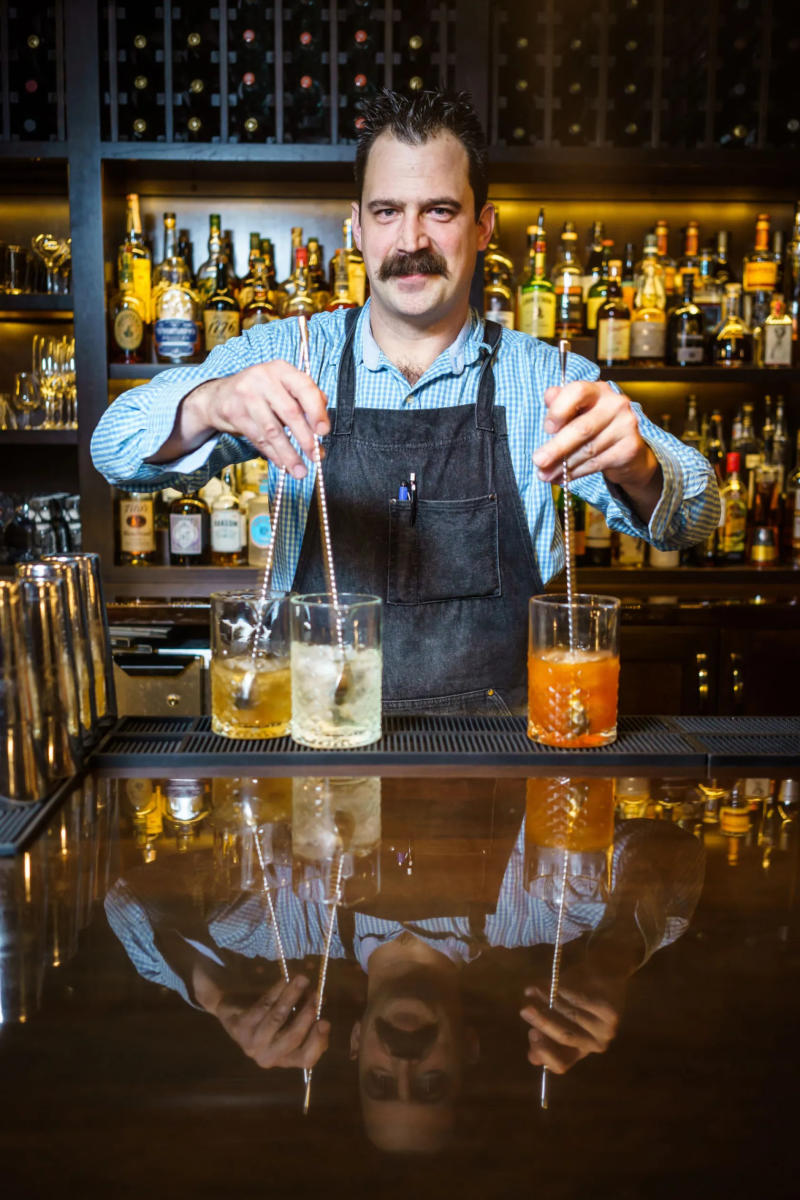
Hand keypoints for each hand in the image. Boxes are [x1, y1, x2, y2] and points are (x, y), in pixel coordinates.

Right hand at [177, 360, 330, 477]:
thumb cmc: (260, 392)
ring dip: (289, 454)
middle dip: (305, 439)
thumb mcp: (283, 386)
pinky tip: (283, 464)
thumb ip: (306, 399)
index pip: (305, 388)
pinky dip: (273, 454)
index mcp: (282, 369)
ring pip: (273, 430)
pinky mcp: (233, 412)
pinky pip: (258, 438)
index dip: (317, 412)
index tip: (324, 432)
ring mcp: (246, 395)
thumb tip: (322, 425)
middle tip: (315, 456)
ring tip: (300, 470)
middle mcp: (263, 378)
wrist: (219, 395)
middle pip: (290, 412)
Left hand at [193, 968, 330, 1070]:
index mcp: (284, 1059)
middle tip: (318, 994)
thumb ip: (306, 1020)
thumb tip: (321, 1003)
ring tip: (303, 979)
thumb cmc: (267, 1020)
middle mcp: (267, 1058)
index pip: (305, 1059)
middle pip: (292, 1038)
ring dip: (292, 996)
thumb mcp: (289, 1024)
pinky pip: (263, 1006)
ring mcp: (251, 1044)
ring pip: (277, 1018)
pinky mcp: (239, 1028)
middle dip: (307, 1014)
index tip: (326, 1020)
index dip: (317, 1042)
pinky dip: (276, 991)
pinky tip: (285, 979)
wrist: (233, 1012)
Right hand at [520, 959, 627, 1075]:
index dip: (544, 1053)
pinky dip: (564, 991)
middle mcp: (593, 1045)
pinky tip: (552, 983)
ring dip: (548, 1001)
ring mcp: (605, 1031)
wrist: (606, 971)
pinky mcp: (612, 1014)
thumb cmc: (578, 995)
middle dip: (541, 1023)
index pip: (560, 1065)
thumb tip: (533, 1056)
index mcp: (578, 1051)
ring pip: (571, 1017)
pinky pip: (582, 1002)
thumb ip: (545, 1033)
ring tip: (533, 989)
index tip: (531, 1033)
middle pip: (564, 1037)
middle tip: (524, 1009)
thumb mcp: (559, 1015)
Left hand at [533, 380, 660, 518]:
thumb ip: (560, 403)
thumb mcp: (576, 412)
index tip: (547, 428)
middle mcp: (615, 404)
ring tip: (545, 474)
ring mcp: (626, 426)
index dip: (559, 410)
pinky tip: (564, 477)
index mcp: (598, 390)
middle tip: (538, 461)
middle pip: (582, 428)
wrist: (627, 449)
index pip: (577, 391)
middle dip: (556, 447)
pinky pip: (597, 463)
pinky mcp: (629, 448)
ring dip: (563, 465)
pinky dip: (577, 472)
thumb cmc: (594, 427)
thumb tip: (548, 396)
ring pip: (588, 450)